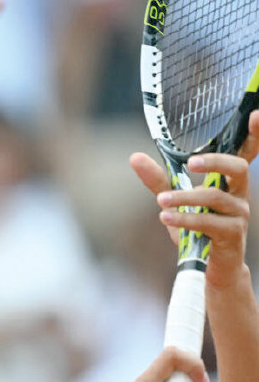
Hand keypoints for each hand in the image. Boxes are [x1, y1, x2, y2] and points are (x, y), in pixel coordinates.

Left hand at [130, 109, 258, 249]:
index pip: (247, 153)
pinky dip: (184, 219)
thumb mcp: (175, 201)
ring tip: (161, 202)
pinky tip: (165, 217)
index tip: (256, 114)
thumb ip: (158, 180)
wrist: (208, 267)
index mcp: (230, 183)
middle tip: (191, 163)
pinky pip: (208, 222)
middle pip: (238, 168)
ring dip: (184, 198)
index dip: (255, 134)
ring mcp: (238, 215)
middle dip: (215, 162)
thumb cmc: (197, 230)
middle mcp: (240, 195)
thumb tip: (134, 156)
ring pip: (215, 197)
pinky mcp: (231, 235)